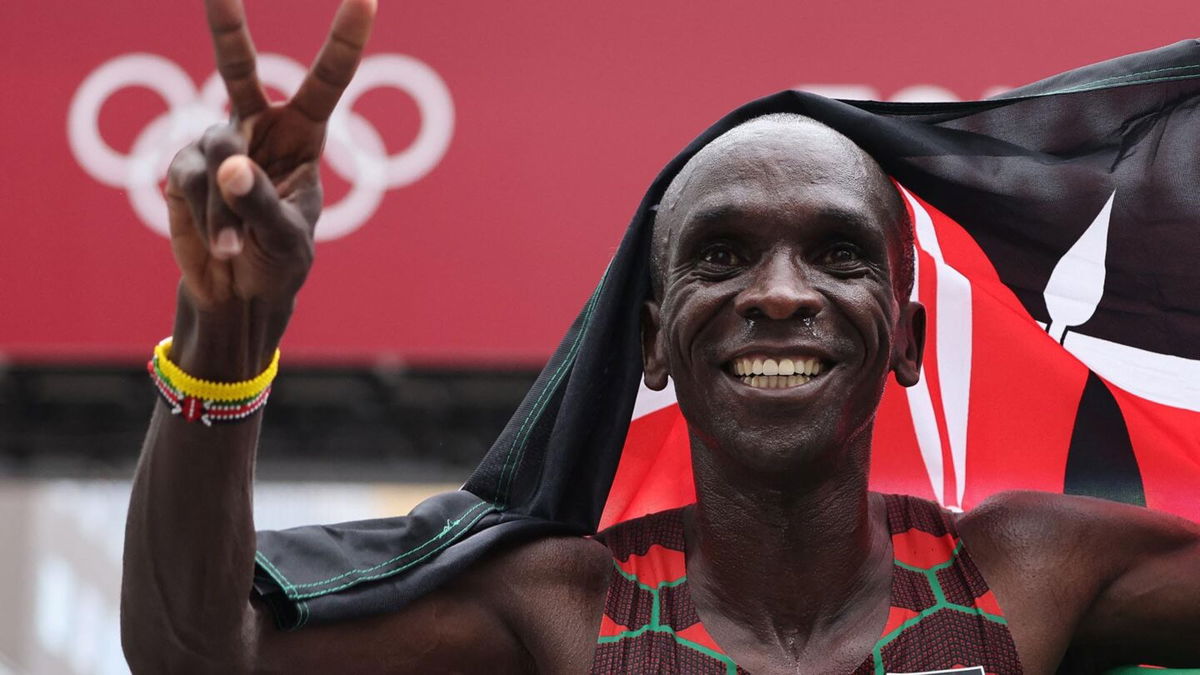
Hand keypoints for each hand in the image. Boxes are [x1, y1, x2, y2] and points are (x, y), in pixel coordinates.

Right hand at [166, 0, 375, 312]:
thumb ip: (262, 203)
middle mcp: (256, 128)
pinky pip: (191, 183)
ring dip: (227, 211)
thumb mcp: (286, 238)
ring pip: (218, 159)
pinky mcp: (182, 168)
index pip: (327, 82)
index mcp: (303, 136)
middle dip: (226, 23)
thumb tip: (230, 165)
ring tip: (236, 246)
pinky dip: (207, 219)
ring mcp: (215, 143)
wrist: (240, 295)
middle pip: (237, 67)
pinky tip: (219, 244)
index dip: (344, 41)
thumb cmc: (280, 262)